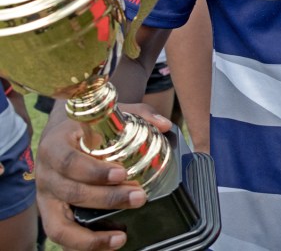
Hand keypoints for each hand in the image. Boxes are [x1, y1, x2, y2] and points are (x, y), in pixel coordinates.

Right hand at [37, 105, 171, 250]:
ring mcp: (46, 198)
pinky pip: (61, 237)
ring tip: (121, 237)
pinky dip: (83, 245)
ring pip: (58, 225)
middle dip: (106, 199)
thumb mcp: (110, 113)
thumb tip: (165, 125)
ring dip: (89, 236)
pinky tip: (109, 244)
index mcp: (55, 146)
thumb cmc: (89, 125)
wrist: (62, 132)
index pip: (68, 161)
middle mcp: (45, 174)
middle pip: (70, 192)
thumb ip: (139, 114)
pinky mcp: (51, 214)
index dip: (93, 171)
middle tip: (140, 197)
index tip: (121, 174)